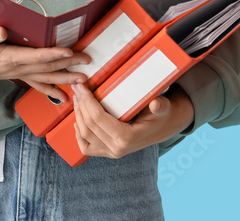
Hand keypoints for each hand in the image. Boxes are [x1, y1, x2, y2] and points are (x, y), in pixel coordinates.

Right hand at [0, 26, 90, 92]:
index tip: (69, 52)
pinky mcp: (18, 76)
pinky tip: (63, 96)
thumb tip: (2, 31)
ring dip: (65, 78)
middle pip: (46, 67)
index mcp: (8, 57)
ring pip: (45, 77)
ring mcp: (18, 74)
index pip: (35, 56)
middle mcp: (16, 68)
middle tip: (87, 62)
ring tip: (83, 79)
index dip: (52, 54)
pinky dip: (51, 90)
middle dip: (68, 65)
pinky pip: (37, 84)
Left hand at [72, 82, 193, 158]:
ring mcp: (111, 153)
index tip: (81, 85)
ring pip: (84, 135)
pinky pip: (86, 148)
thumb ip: (160, 106)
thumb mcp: (162, 108)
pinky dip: (79, 135)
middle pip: (89, 125)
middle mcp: (117, 149)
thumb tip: (156, 104)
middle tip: (77, 88)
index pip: (98, 118)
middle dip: (80, 104)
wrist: (162, 128)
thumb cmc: (160, 114)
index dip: (87, 100)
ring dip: (77, 115)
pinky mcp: (108, 153)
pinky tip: (77, 121)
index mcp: (127, 138)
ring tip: (77, 98)